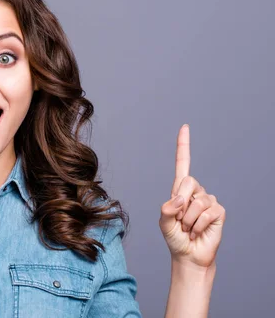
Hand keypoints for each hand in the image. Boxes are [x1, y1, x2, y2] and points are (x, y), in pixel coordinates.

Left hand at [159, 124, 225, 267]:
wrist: (188, 255)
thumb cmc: (175, 237)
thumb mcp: (163, 222)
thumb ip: (166, 209)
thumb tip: (179, 199)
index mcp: (179, 190)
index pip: (182, 164)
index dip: (183, 146)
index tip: (185, 127)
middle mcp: (195, 191)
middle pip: (187, 182)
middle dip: (180, 203)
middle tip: (179, 220)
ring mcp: (208, 200)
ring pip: (195, 202)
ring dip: (187, 220)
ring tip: (188, 228)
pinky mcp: (218, 211)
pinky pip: (206, 213)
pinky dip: (197, 226)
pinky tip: (197, 231)